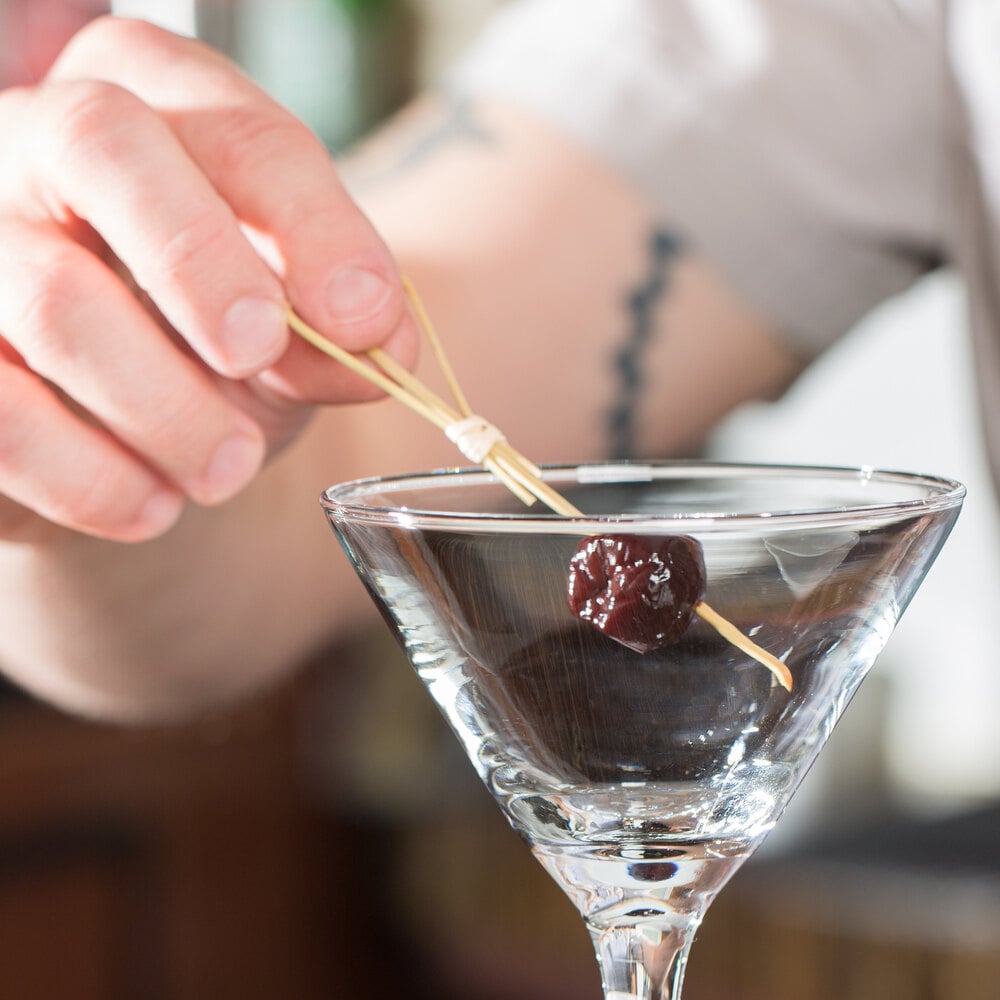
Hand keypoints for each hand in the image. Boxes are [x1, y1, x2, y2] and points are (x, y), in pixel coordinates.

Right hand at [0, 17, 415, 543]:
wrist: (121, 425)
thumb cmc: (211, 347)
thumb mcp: (291, 329)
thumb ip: (337, 328)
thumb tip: (382, 349)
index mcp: (154, 107)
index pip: (241, 133)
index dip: (314, 225)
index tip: (366, 318)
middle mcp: (40, 139)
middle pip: (104, 143)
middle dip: (200, 262)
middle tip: (257, 355)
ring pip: (53, 298)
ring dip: (165, 407)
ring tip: (226, 471)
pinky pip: (2, 417)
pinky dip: (91, 477)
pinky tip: (152, 506)